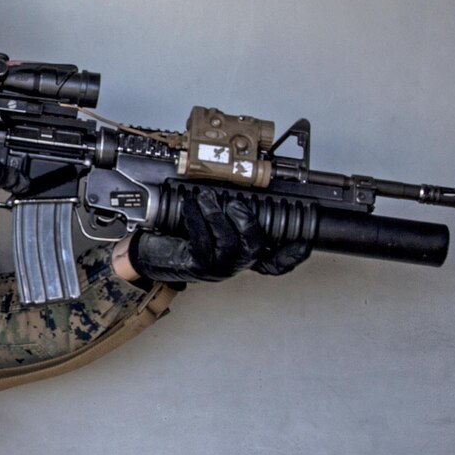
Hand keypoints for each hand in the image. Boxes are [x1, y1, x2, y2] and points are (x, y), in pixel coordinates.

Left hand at [127, 190, 308, 282]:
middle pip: (254, 249)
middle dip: (248, 223)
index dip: (291, 253)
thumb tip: (238, 187)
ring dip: (217, 216)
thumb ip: (228, 211)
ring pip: (228, 244)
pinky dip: (196, 220)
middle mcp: (233, 263)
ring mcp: (215, 267)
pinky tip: (190, 206)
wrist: (151, 255)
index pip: (275, 261)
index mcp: (242, 253)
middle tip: (236, 203)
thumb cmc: (182, 235)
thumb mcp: (209, 223)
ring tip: (205, 198)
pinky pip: (202, 243)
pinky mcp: (195, 266)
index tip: (304, 241)